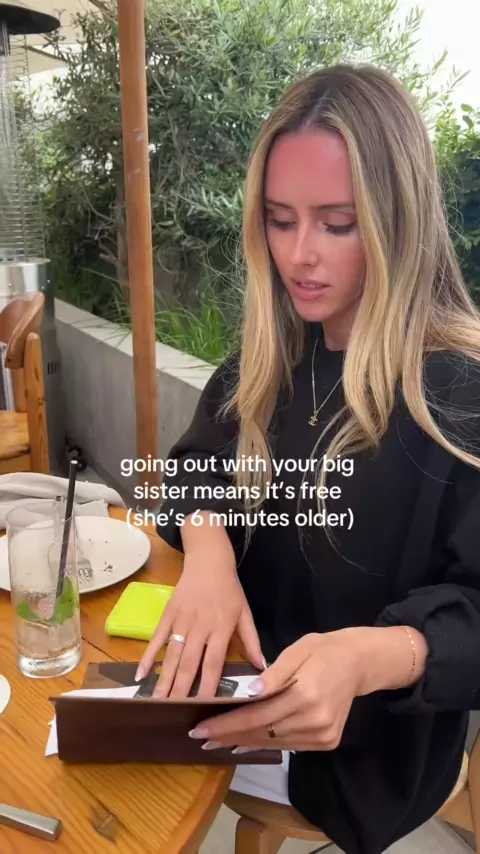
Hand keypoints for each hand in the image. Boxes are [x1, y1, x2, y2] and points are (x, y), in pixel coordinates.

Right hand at [136, 541, 263, 698]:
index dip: (207, 687)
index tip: (202, 709)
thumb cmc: (230, 590)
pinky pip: (156, 639)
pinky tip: (140, 676)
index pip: (213, 663)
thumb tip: (262, 668)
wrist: (209, 561)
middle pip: (189, 664)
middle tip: (173, 714)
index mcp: (221, 628)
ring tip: (156, 703)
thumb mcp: (245, 614)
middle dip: (181, 691)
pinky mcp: (168, 614)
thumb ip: (252, 642)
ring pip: (172, 655)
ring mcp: (181, 620)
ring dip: (163, 680)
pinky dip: (148, 657)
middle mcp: (200, 627)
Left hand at [188, 626, 426, 751]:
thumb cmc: (322, 650)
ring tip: (217, 742)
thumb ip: (272, 676)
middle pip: (263, 732)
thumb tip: (247, 695)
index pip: (257, 715)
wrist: (358, 663)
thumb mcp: (296, 652)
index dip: (227, 723)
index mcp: (305, 695)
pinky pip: (289, 745)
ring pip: (274, 742)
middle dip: (228, 736)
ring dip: (244, 742)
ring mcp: (323, 735)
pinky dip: (266, 742)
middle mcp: (315, 721)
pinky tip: (245, 742)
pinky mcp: (327, 742)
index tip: (200, 728)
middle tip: (200, 738)